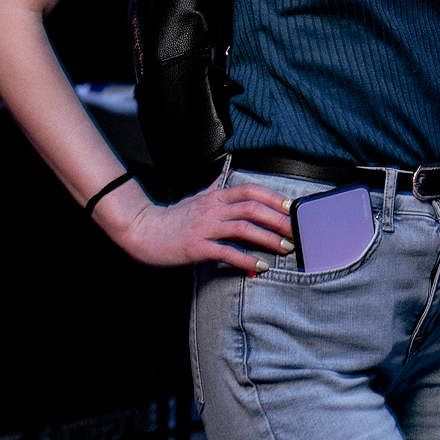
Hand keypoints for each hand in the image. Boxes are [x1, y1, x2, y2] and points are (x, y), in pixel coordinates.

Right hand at [106, 181, 297, 269]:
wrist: (143, 231)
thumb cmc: (172, 217)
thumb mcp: (196, 198)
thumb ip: (215, 188)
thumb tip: (228, 173)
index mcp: (215, 197)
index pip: (249, 190)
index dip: (273, 197)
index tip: (291, 207)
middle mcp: (212, 209)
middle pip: (252, 208)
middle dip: (278, 219)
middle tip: (296, 231)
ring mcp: (205, 227)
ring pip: (244, 228)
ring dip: (268, 239)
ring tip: (284, 248)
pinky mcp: (197, 247)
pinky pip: (227, 252)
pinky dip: (246, 259)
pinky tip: (260, 267)